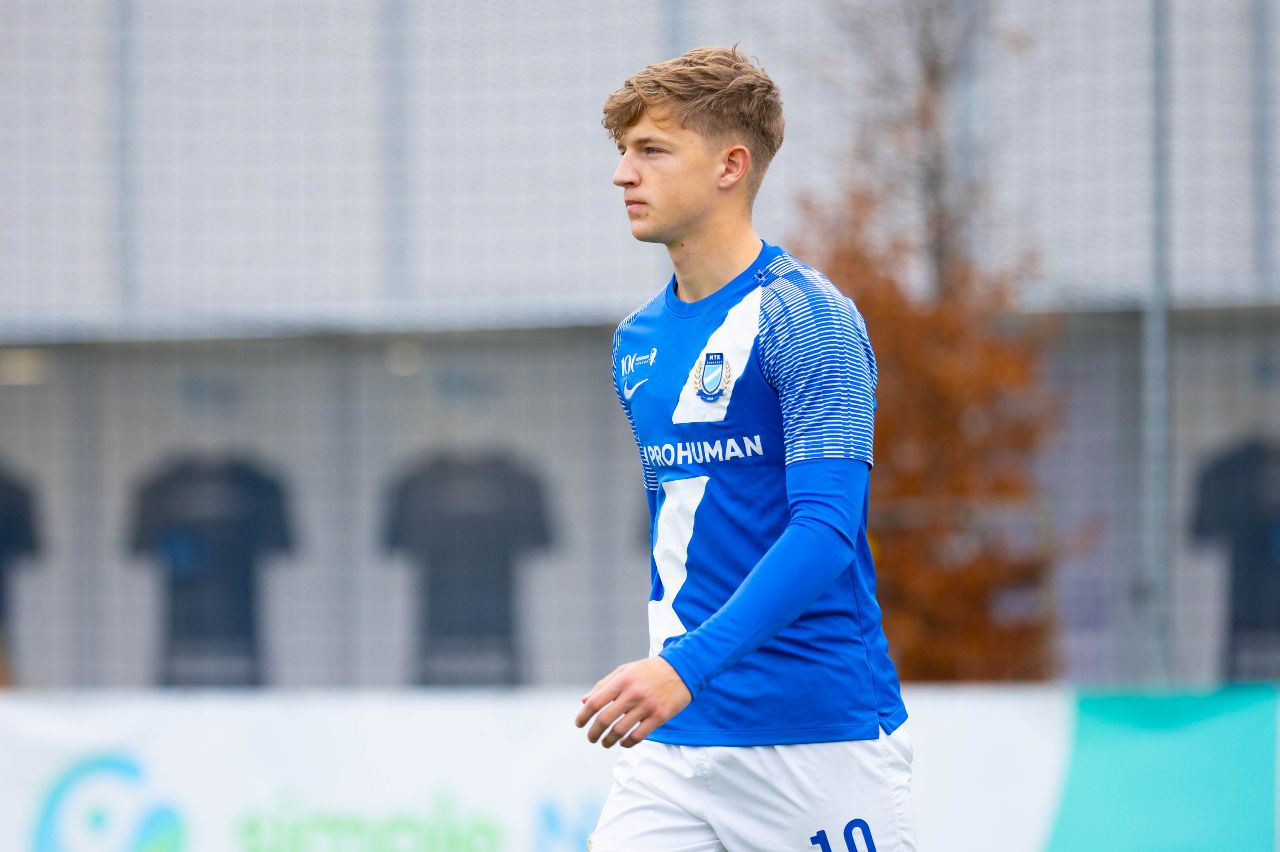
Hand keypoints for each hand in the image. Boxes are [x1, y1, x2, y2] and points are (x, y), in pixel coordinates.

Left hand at [575, 656, 692, 747]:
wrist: (681, 669)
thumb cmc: (648, 671)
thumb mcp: (624, 671)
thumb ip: (604, 686)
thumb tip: (584, 702)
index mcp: (622, 680)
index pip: (596, 702)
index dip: (584, 715)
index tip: (579, 724)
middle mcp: (633, 693)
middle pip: (605, 719)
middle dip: (594, 733)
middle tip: (591, 738)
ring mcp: (647, 705)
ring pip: (620, 731)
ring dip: (609, 741)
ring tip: (605, 743)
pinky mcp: (660, 716)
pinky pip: (639, 735)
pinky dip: (628, 743)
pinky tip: (623, 743)